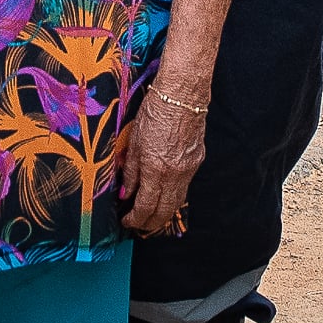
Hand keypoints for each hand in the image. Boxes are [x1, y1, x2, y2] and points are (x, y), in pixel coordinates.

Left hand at [121, 82, 207, 234]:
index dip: (134, 219)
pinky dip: (173, 198)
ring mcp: (188, 170)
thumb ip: (130, 171)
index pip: (145, 206)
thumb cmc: (155, 112)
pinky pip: (184, 188)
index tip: (126, 221)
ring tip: (150, 218)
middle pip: (163, 212)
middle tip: (138, 227)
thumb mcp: (134, 142)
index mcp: (155, 169)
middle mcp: (174, 174)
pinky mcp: (197, 162)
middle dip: (150, 224)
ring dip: (163, 214)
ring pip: (176, 203)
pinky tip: (164, 197)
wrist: (182, 96)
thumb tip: (126, 193)